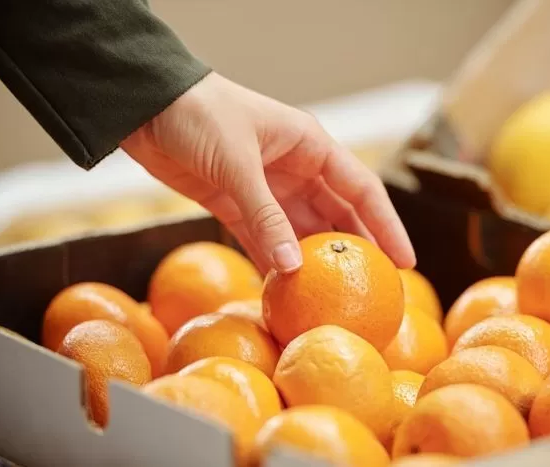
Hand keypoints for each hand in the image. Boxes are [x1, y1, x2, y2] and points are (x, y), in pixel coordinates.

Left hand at [120, 72, 415, 273]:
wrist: (145, 106)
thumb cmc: (198, 115)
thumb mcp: (237, 163)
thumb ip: (266, 217)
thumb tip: (295, 268)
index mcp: (309, 145)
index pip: (362, 189)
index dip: (386, 226)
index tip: (405, 261)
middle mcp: (295, 168)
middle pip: (337, 214)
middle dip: (356, 249)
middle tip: (375, 286)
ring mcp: (266, 188)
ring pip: (301, 231)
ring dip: (313, 260)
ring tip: (332, 295)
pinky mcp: (236, 203)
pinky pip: (264, 238)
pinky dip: (275, 261)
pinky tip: (285, 286)